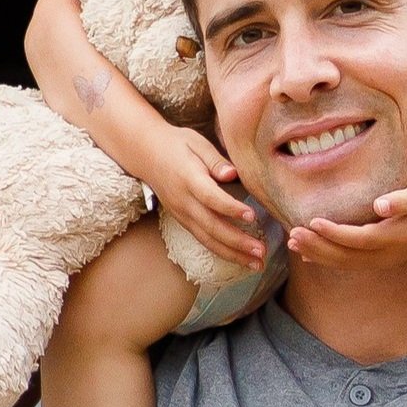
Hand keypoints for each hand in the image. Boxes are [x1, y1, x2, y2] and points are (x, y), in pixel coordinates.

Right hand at [140, 126, 264, 269]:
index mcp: (189, 178)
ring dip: (232, 254)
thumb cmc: (176, 144)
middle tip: (261, 251)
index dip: (231, 208)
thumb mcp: (196, 142)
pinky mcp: (182, 221)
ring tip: (256, 264)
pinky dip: (222, 252)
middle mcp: (184, 201)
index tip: (252, 216)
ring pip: (207, 239)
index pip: (211, 198)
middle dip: (237, 242)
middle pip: (211, 226)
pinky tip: (239, 258)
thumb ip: (215, 159)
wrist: (145, 154)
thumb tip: (232, 174)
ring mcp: (182, 214)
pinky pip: (203, 240)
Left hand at [285, 176, 406, 269]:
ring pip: (346, 263)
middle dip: (318, 247)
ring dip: (319, 255)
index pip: (357, 239)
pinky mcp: (384, 257)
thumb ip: (402, 200)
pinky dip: (329, 260)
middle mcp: (388, 254)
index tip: (312, 221)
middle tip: (291, 236)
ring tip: (293, 245)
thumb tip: (380, 205)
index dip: (333, 233)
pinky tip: (309, 256)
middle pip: (346, 257)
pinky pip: (352, 263)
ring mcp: (386, 259)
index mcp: (395, 237)